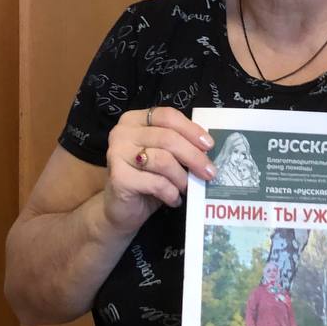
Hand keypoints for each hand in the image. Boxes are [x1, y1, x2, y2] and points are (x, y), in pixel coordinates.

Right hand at [103, 107, 215, 234]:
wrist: (119, 209)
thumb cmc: (145, 179)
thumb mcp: (162, 156)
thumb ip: (178, 145)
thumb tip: (208, 147)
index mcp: (134, 120)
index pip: (167, 116)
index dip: (191, 129)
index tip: (209, 145)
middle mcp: (123, 133)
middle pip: (168, 138)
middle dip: (193, 156)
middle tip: (209, 172)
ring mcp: (117, 154)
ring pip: (163, 160)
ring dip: (182, 177)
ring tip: (188, 188)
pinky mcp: (119, 177)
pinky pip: (157, 183)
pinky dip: (171, 193)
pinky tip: (174, 200)